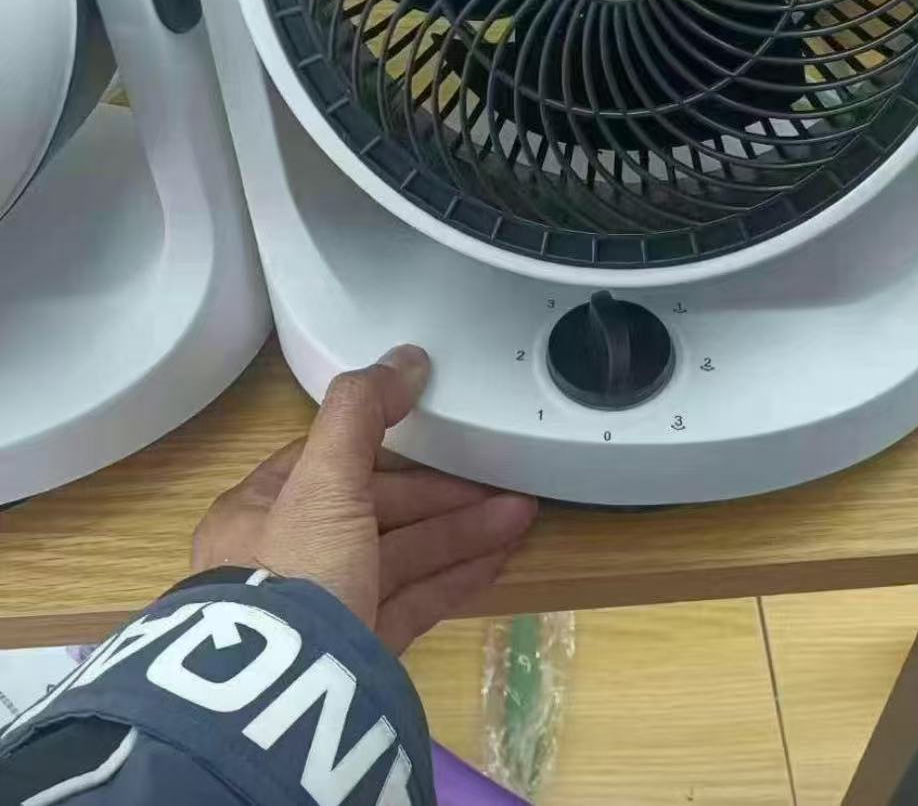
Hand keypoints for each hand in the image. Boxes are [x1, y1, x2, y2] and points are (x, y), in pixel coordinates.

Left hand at [191, 346, 536, 650]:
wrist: (282, 696)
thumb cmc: (291, 573)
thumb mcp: (323, 480)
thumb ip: (361, 412)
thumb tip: (405, 357)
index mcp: (260, 510)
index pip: (335, 463)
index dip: (392, 445)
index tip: (443, 435)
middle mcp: (288, 558)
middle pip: (376, 511)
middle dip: (443, 494)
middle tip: (501, 482)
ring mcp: (324, 607)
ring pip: (400, 555)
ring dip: (460, 532)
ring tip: (520, 516)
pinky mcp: (357, 648)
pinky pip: (411, 601)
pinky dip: (453, 578)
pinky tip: (497, 560)